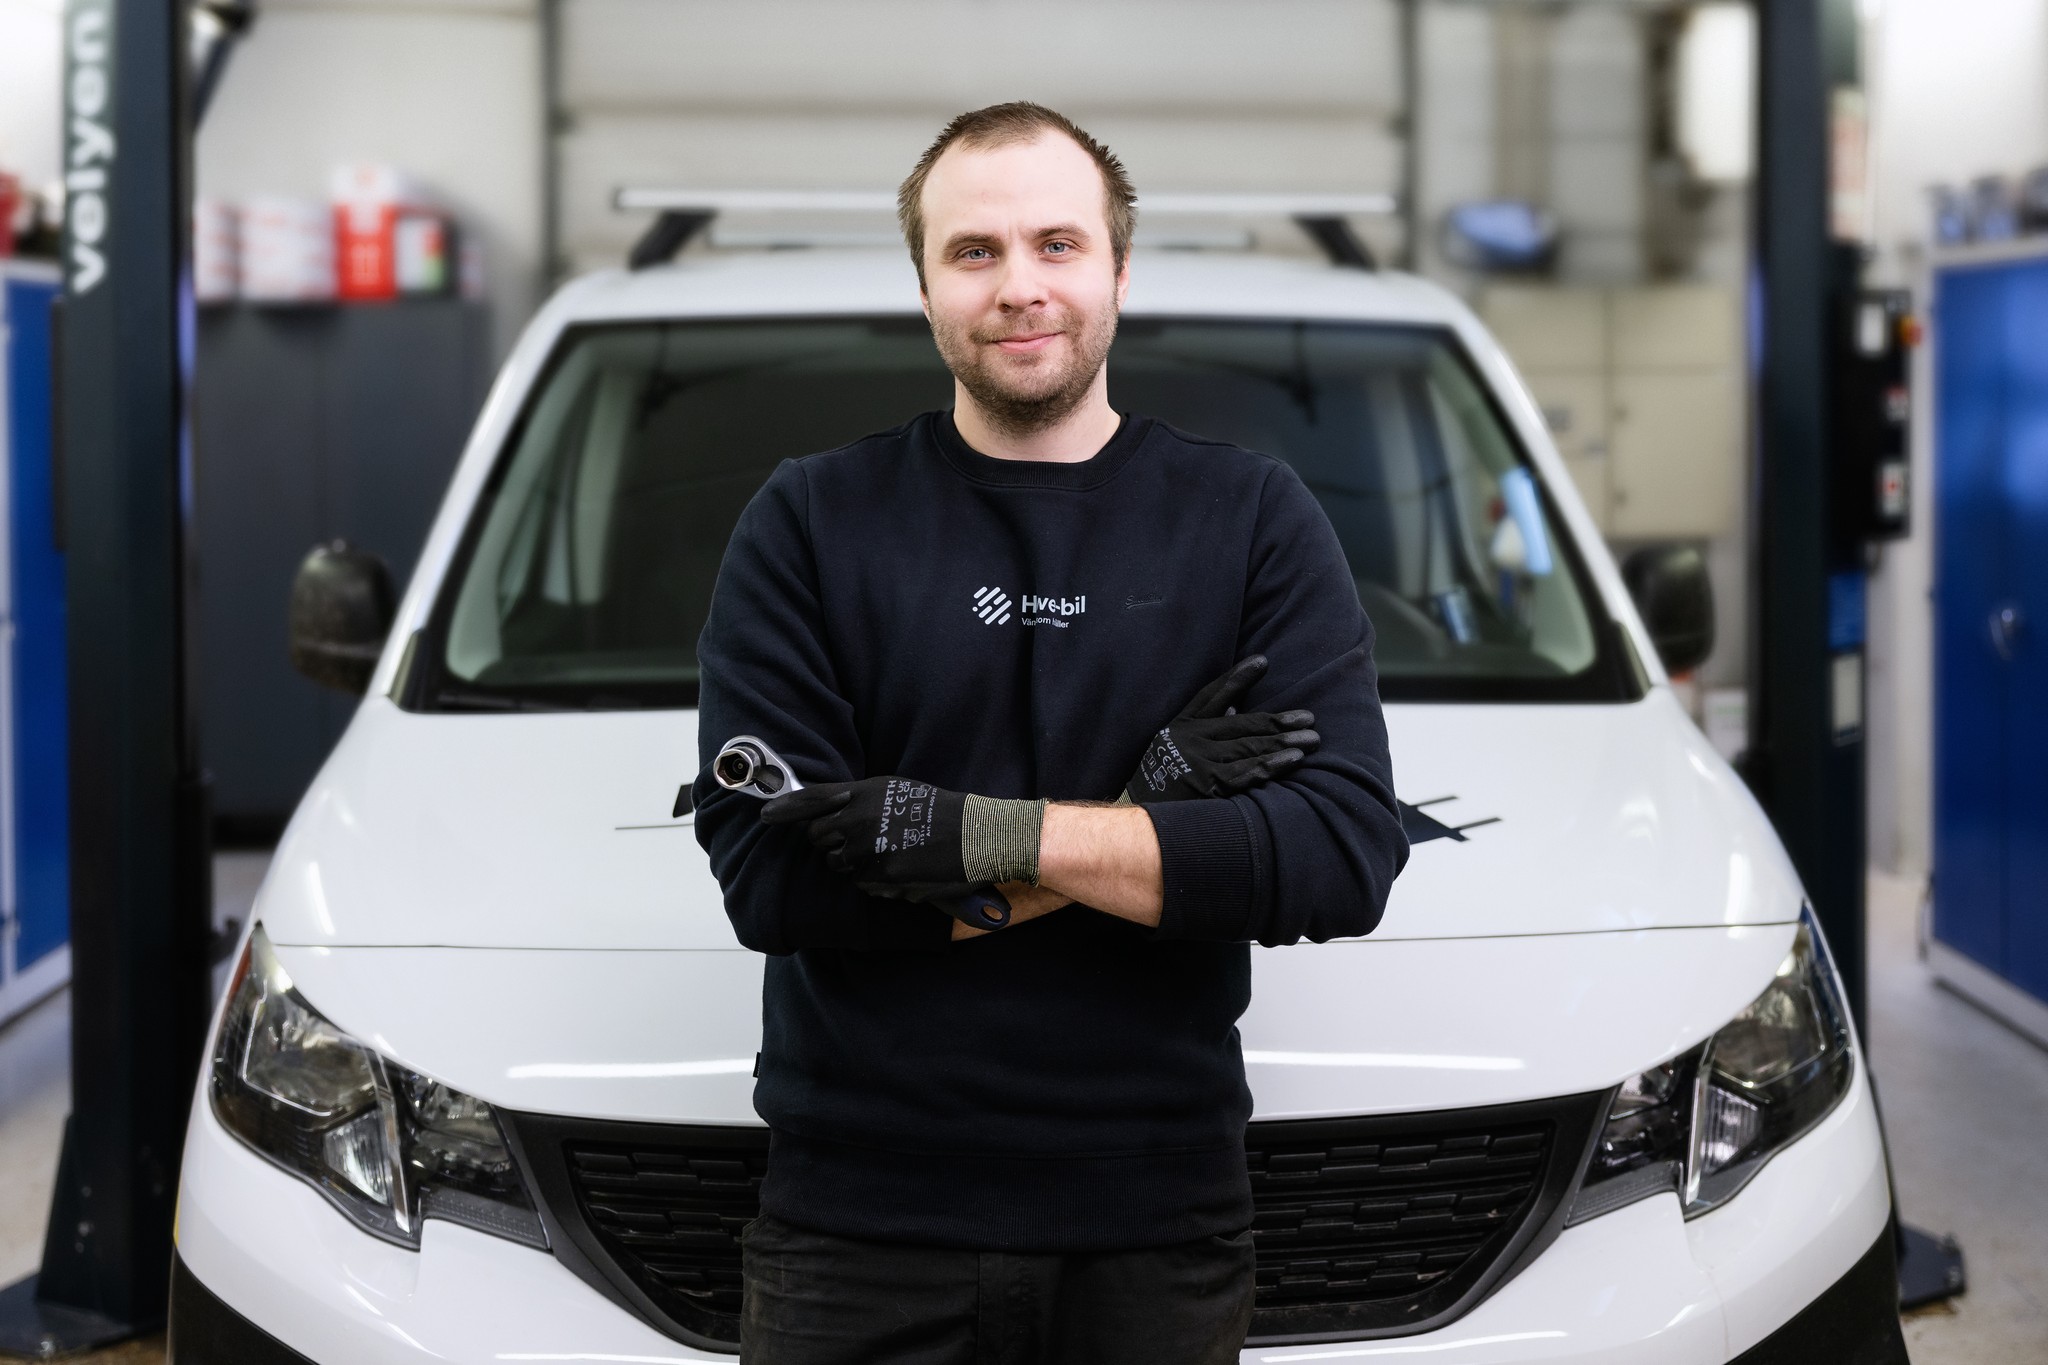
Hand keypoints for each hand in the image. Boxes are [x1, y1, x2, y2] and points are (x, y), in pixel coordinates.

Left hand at [761, 777, 967, 886]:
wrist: (975, 834)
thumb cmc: (939, 810)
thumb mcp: (896, 791)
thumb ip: (859, 799)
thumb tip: (830, 813)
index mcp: (864, 792)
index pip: (813, 799)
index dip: (785, 808)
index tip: (765, 815)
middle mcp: (859, 817)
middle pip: (817, 837)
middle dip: (829, 843)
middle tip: (857, 841)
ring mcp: (868, 847)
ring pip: (837, 864)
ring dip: (852, 863)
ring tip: (886, 854)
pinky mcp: (880, 873)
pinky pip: (860, 883)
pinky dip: (873, 881)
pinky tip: (899, 869)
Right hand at [1127, 655, 1319, 801]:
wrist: (1142, 820)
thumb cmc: (1162, 782)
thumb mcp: (1173, 747)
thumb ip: (1203, 726)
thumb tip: (1238, 708)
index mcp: (1182, 726)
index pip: (1214, 695)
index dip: (1238, 678)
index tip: (1263, 661)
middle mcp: (1190, 739)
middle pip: (1242, 724)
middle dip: (1278, 720)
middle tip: (1308, 719)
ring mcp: (1199, 762)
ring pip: (1249, 747)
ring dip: (1284, 742)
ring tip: (1312, 739)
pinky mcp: (1208, 786)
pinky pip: (1247, 773)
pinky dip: (1273, 764)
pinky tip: (1294, 759)